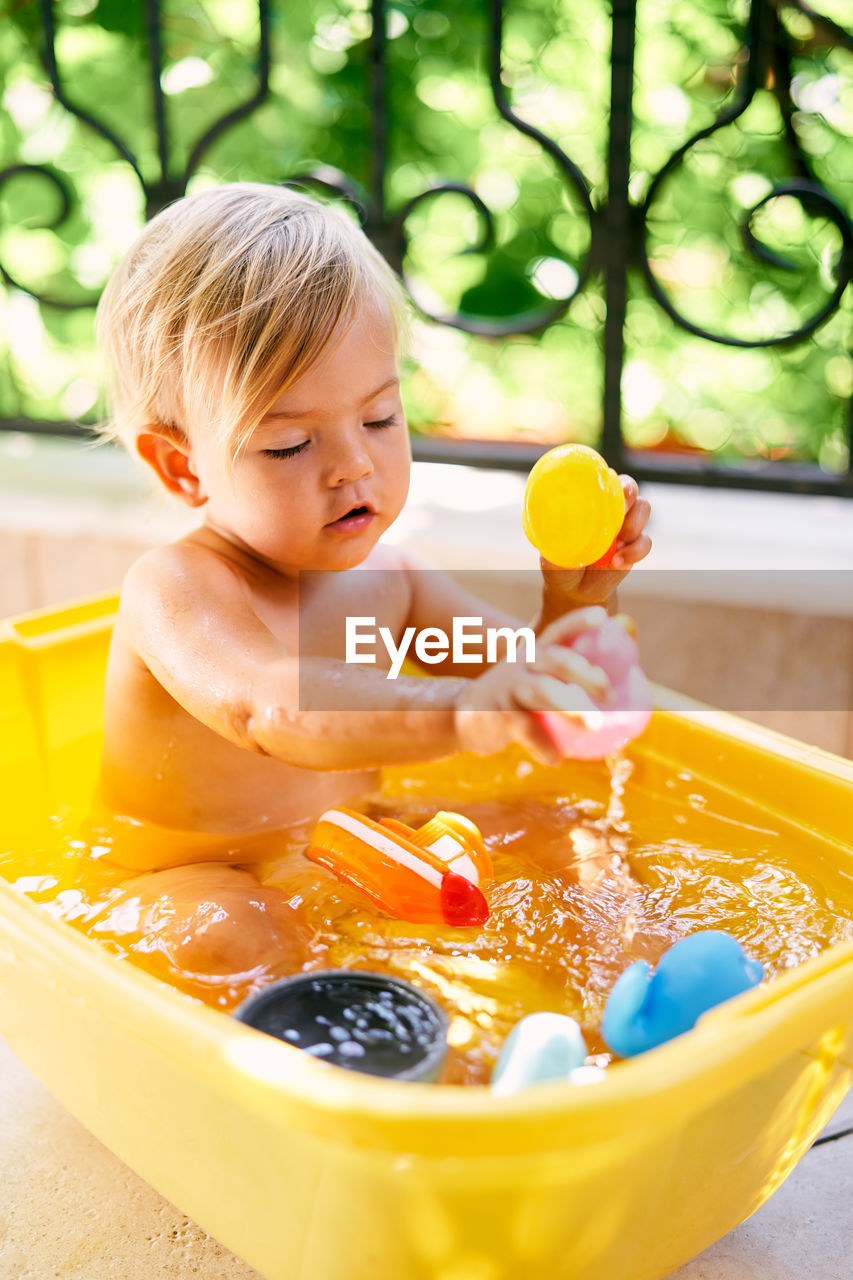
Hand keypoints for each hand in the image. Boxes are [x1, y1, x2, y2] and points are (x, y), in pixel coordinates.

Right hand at [454, 607, 610, 766]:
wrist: (464, 717)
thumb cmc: (514, 696)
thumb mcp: (536, 676)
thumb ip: (570, 672)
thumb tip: (620, 664)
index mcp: (534, 652)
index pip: (557, 630)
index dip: (578, 621)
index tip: (603, 616)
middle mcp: (521, 663)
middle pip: (556, 659)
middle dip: (586, 672)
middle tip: (611, 694)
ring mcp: (507, 688)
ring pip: (541, 691)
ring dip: (570, 708)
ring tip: (594, 727)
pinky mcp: (495, 715)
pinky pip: (525, 729)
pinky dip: (543, 745)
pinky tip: (556, 759)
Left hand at [539, 475, 651, 608]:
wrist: (575, 591)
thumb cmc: (560, 566)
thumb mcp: (551, 558)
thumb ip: (552, 551)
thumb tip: (550, 544)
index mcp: (589, 503)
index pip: (605, 480)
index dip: (612, 480)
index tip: (612, 490)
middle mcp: (610, 510)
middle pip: (630, 489)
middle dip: (629, 496)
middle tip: (620, 514)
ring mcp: (624, 527)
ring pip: (643, 510)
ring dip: (633, 524)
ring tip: (616, 545)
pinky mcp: (634, 547)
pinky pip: (644, 542)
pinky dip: (635, 551)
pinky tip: (617, 562)